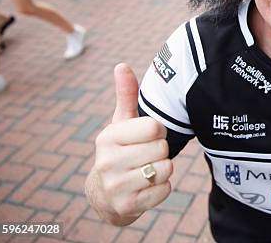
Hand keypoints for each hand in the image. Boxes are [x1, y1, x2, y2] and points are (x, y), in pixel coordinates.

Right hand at [86, 64, 172, 224]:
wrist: (104, 194)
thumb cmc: (119, 150)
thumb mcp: (120, 124)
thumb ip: (126, 95)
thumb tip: (122, 65)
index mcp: (108, 137)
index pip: (155, 127)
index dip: (158, 132)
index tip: (148, 136)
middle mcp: (108, 161)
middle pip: (163, 149)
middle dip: (161, 151)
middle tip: (147, 155)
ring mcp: (116, 185)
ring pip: (166, 170)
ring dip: (163, 170)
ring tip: (147, 169)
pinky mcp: (127, 206)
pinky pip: (165, 190)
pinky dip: (162, 188)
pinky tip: (147, 186)